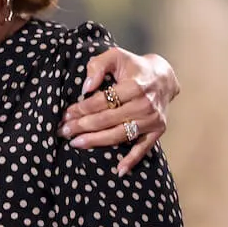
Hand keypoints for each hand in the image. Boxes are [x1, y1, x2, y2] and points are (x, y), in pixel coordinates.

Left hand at [58, 47, 178, 174]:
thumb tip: (85, 87)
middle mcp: (145, 104)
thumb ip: (98, 66)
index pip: (102, 101)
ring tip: (75, 143)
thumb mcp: (116, 56)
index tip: (66, 114)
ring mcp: (152, 120)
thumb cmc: (134, 66)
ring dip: (96, 141)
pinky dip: (132, 160)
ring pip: (119, 135)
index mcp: (135, 86)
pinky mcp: (158, 130)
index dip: (81, 109)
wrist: (163, 77)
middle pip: (107, 120)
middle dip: (82, 126)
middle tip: (64, 131)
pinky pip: (143, 148)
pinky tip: (119, 171)